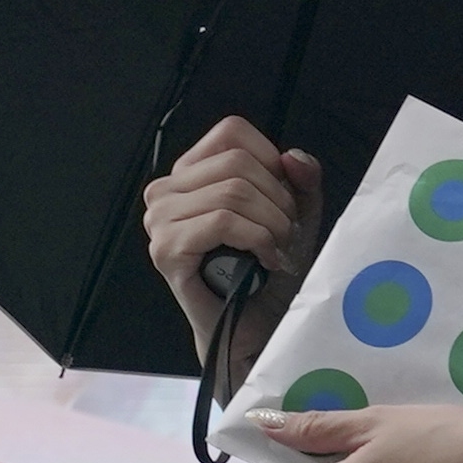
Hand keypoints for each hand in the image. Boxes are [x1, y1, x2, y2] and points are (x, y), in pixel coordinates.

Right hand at [143, 117, 320, 358]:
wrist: (253, 330)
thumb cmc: (266, 273)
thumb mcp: (294, 216)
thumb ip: (301, 180)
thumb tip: (293, 156)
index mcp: (191, 173)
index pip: (232, 132)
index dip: (271, 162)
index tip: (283, 201)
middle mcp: (167, 190)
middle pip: (236, 161)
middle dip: (277, 198)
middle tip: (286, 233)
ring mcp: (160, 219)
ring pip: (233, 190)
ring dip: (271, 222)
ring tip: (277, 249)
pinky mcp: (167, 249)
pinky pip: (222, 221)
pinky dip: (256, 239)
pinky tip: (265, 261)